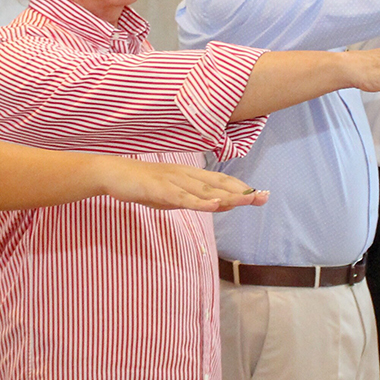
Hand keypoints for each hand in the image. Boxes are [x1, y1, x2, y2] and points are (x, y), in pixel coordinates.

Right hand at [97, 157, 268, 211]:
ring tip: (248, 200)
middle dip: (242, 191)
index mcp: (190, 176)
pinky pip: (184, 197)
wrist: (115, 174)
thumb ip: (195, 200)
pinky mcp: (161, 189)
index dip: (241, 188)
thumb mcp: (173, 196)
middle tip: (264, 197)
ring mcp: (174, 181)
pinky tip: (215, 205)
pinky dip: (200, 202)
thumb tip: (218, 205)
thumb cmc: (144, 185)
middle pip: (219, 184)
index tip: (261, 195)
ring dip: (228, 196)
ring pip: (205, 190)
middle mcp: (186, 175)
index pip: (221, 182)